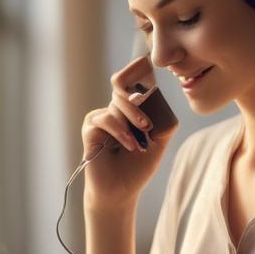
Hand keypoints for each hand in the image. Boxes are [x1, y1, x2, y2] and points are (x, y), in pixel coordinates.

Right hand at [81, 57, 178, 209]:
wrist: (121, 192)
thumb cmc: (137, 168)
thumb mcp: (158, 144)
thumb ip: (164, 125)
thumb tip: (164, 107)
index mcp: (128, 110)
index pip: (128, 82)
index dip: (134, 70)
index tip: (144, 61)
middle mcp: (113, 110)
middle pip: (123, 89)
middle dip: (138, 103)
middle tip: (147, 124)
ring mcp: (100, 119)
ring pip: (116, 105)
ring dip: (132, 120)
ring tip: (141, 140)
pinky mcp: (90, 129)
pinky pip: (105, 119)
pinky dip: (120, 131)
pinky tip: (130, 145)